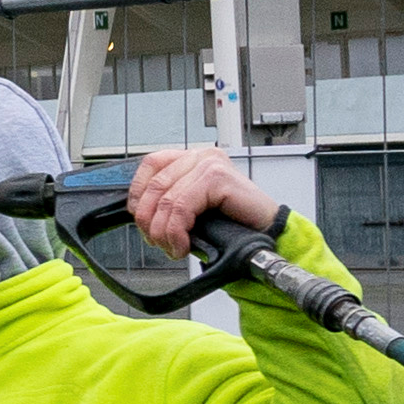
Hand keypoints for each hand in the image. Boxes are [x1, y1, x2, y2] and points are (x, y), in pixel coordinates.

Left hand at [120, 146, 282, 256]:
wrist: (265, 235)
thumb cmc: (231, 224)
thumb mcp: (192, 210)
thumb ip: (168, 202)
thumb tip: (139, 212)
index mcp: (191, 159)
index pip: (150, 164)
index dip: (138, 195)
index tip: (142, 220)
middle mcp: (201, 156)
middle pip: (155, 185)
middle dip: (150, 221)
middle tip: (158, 242)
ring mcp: (210, 164)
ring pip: (167, 200)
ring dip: (164, 232)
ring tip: (174, 247)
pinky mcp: (217, 177)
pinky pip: (182, 206)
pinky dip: (177, 231)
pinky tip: (184, 245)